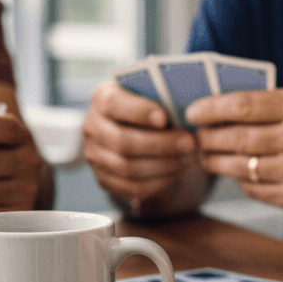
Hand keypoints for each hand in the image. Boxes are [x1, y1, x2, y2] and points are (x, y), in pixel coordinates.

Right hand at [81, 80, 197, 204]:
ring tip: (189, 157)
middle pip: (122, 141)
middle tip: (190, 143)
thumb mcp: (152, 94)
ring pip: (127, 168)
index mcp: (102, 98)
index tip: (164, 118)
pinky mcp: (105, 179)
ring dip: (164, 164)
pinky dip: (159, 181)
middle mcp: (92, 126)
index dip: (138, 112)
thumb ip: (162, 98)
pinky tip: (178, 171)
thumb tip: (186, 112)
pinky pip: (132, 187)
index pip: (113, 104)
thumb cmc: (149, 105)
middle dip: (161, 144)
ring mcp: (95, 156)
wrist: (136, 129)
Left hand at [188, 89, 282, 215]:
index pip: (243, 106)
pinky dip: (239, 180)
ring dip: (216, 161)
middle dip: (208, 137)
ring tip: (207, 155)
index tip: (192, 112)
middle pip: (237, 138)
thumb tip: (214, 109)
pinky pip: (253, 189)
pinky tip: (237, 172)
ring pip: (240, 167)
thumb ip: (266, 104)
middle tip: (195, 136)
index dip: (211, 109)